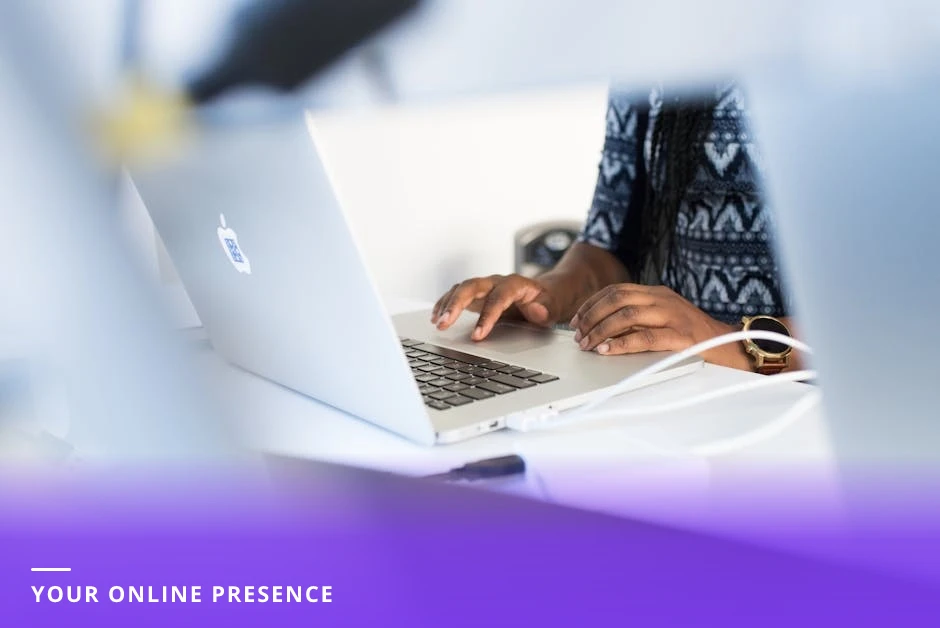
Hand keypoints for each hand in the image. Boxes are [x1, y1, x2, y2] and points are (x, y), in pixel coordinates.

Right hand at [432, 274, 561, 340]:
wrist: (545, 293)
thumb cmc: (548, 301)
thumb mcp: (554, 306)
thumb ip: (547, 309)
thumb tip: (536, 310)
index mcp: (515, 284)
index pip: (497, 298)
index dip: (486, 316)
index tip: (477, 336)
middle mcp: (496, 282)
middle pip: (472, 286)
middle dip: (456, 304)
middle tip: (444, 323)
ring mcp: (485, 287)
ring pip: (461, 289)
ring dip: (446, 304)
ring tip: (437, 323)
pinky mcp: (477, 294)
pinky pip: (457, 294)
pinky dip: (445, 304)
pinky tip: (436, 317)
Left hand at [569, 284, 750, 369]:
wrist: (732, 346)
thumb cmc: (695, 337)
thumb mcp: (664, 320)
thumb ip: (639, 320)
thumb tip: (602, 330)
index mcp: (657, 293)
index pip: (616, 290)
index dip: (591, 304)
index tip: (576, 320)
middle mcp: (663, 300)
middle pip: (617, 299)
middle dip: (591, 316)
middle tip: (577, 334)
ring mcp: (673, 316)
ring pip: (626, 316)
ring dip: (601, 330)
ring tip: (587, 344)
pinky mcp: (681, 337)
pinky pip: (644, 338)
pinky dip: (620, 344)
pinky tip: (607, 350)